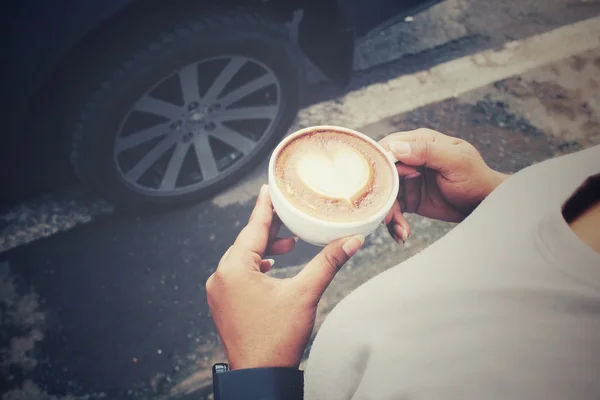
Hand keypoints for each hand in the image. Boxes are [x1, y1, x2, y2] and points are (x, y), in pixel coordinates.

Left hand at [206, 185, 363, 369]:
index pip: (253, 228)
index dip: (265, 206)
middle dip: (269, 228)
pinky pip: (237, 273)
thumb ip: (327, 262)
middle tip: (288, 213)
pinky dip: (255, 265)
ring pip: (242, 257)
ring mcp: (219, 291)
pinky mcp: (223, 303)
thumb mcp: (305, 294)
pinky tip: (271, 265)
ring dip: (264, 248)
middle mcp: (220, 276)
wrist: (259, 376)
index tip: (268, 188)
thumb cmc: (278, 338)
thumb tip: (352, 240)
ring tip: (288, 243)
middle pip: (247, 241)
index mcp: (235, 269)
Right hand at [379, 129, 507, 238]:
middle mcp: (410, 159)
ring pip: (385, 194)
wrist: (484, 204)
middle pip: (383, 173)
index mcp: (420, 142)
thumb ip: (427, 152)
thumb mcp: (455, 161)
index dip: (381, 164)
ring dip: (389, 214)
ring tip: (400, 231)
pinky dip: (395, 222)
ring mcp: (408, 179)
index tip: (382, 183)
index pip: (389, 146)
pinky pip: (393, 209)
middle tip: (387, 215)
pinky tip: (403, 234)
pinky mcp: (409, 198)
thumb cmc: (475, 177)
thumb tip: (396, 147)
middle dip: (382, 195)